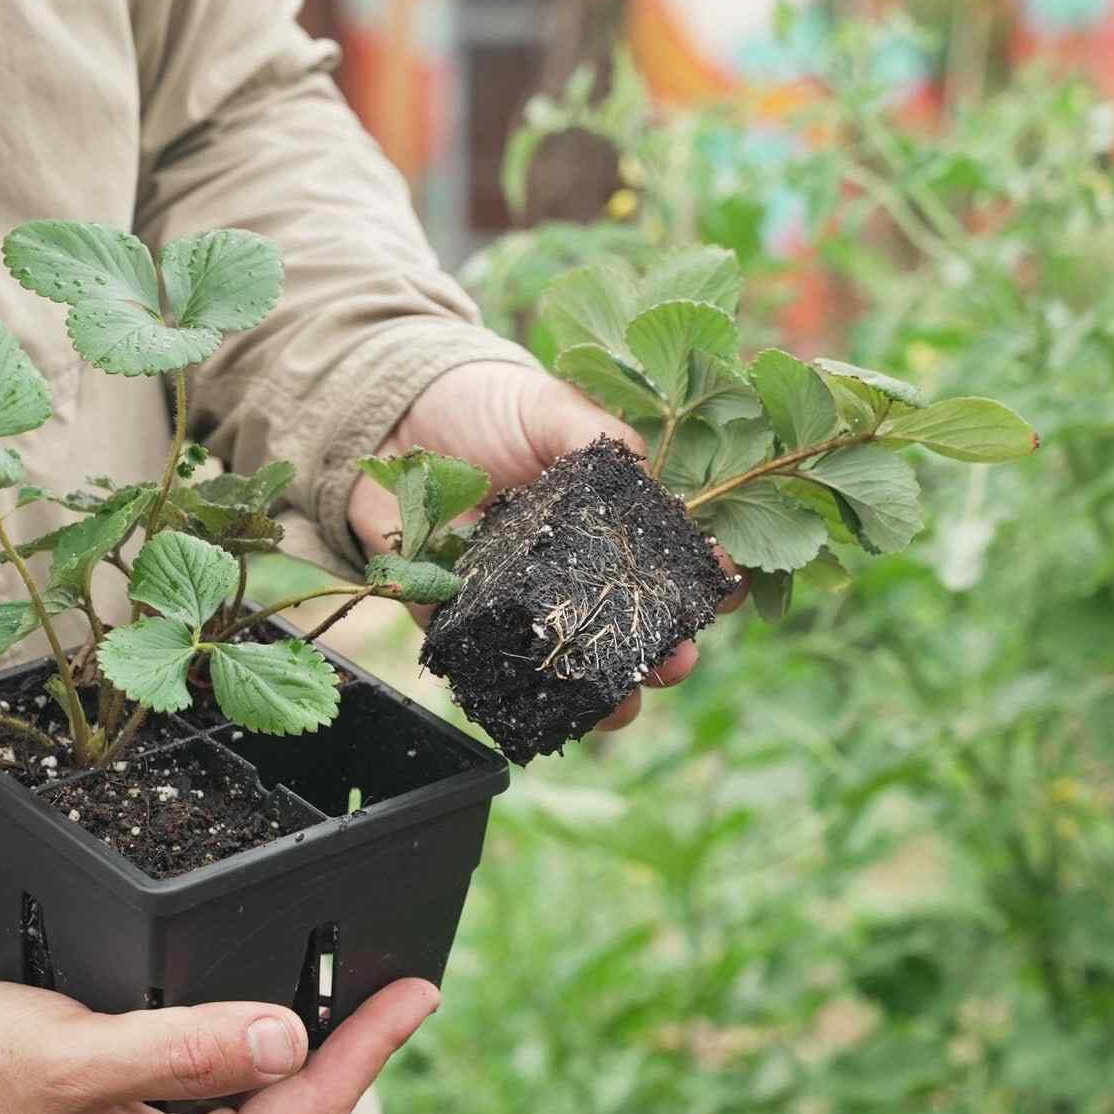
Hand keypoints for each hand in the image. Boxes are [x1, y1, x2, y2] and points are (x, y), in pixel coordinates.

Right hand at [0, 977, 437, 1113]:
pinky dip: (274, 1054)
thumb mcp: (93, 1056)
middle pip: (304, 1112)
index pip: (309, 1107)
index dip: (371, 1047)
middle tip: (409, 993)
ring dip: (325, 1054)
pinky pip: (239, 1096)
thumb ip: (192, 1048)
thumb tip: (289, 1038)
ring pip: (275, 1105)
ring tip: (369, 1007)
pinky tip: (288, 1025)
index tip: (419, 994)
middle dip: (362, 1052)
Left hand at [347, 362, 746, 730]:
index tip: (722, 590)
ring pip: (560, 664)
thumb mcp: (549, 407)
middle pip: (621, 628)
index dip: (699, 580)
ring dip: (592, 695)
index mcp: (600, 524)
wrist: (391, 415)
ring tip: (617, 708)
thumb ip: (592, 438)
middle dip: (657, 655)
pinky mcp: (450, 617)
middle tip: (676, 664)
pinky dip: (503, 685)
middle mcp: (563, 572)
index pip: (664, 561)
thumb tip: (644, 470)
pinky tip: (528, 700)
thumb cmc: (483, 405)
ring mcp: (511, 600)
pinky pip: (478, 662)